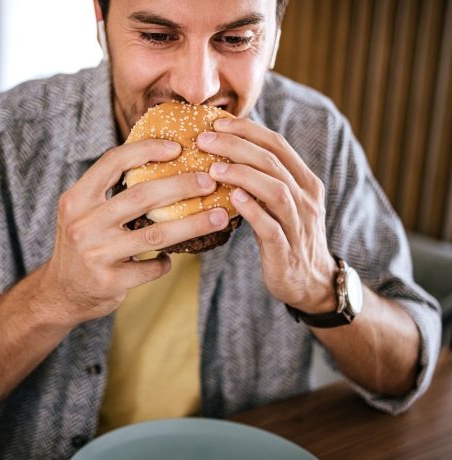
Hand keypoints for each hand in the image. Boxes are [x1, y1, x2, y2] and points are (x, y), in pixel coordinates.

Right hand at [40, 139, 228, 325]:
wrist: (61, 293)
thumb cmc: (81, 244)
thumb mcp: (82, 212)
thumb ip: (109, 191)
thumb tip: (159, 160)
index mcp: (77, 199)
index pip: (112, 162)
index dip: (146, 150)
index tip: (177, 147)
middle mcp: (84, 224)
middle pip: (141, 196)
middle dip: (181, 185)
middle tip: (209, 182)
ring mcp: (96, 254)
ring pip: (156, 234)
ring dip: (193, 224)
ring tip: (219, 217)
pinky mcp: (111, 281)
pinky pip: (151, 268)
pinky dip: (165, 262)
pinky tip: (169, 259)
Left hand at [196, 118, 337, 312]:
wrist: (311, 282)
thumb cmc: (287, 236)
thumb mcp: (281, 203)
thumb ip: (263, 179)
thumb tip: (227, 152)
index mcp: (305, 181)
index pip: (277, 144)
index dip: (247, 130)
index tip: (217, 122)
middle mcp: (305, 198)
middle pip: (272, 162)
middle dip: (236, 146)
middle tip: (204, 139)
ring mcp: (298, 224)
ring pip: (274, 190)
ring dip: (242, 175)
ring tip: (213, 168)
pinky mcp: (286, 250)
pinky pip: (270, 226)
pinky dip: (252, 210)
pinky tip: (232, 199)